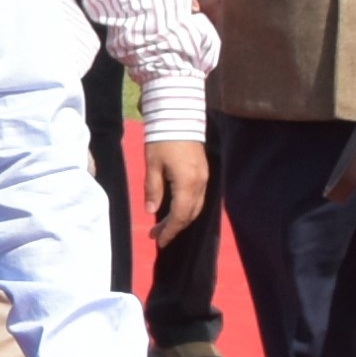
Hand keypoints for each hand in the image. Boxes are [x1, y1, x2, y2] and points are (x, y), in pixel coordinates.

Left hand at [140, 137, 210, 253]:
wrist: (180, 115)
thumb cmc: (162, 139)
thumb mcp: (152, 165)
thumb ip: (153, 189)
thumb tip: (151, 210)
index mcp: (187, 184)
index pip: (180, 216)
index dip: (170, 231)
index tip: (158, 241)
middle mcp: (200, 184)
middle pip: (189, 214)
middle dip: (173, 227)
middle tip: (156, 236)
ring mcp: (204, 177)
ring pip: (196, 207)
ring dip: (180, 218)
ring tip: (163, 226)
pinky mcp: (203, 171)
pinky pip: (198, 197)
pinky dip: (187, 207)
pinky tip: (174, 209)